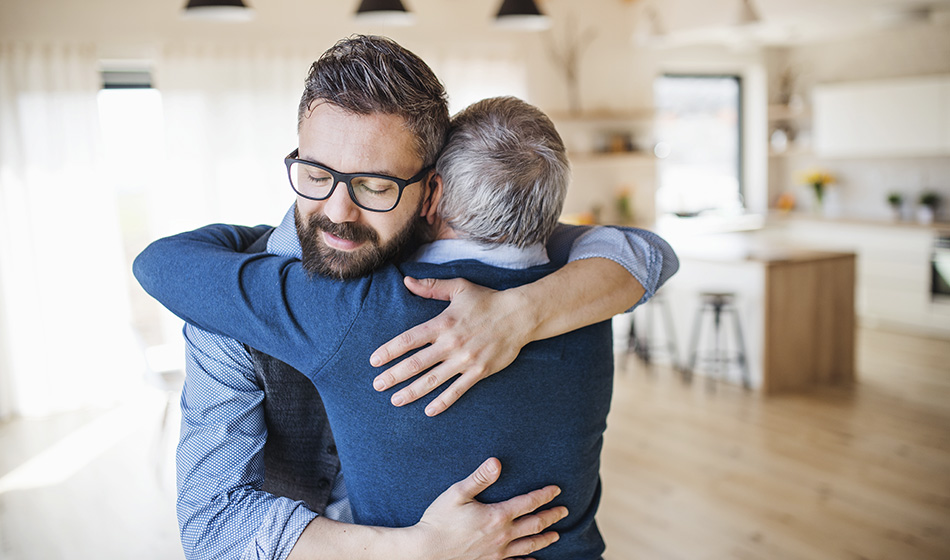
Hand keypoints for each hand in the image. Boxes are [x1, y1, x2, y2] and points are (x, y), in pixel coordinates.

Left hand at [370, 277, 536, 415]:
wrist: (520, 315)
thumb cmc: (488, 300)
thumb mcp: (459, 288)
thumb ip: (431, 287)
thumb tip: (407, 282)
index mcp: (443, 323)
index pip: (409, 340)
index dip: (389, 351)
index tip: (374, 361)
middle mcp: (451, 344)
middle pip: (416, 363)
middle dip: (393, 376)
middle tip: (377, 385)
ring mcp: (465, 360)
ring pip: (432, 380)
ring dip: (412, 392)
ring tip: (395, 400)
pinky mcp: (479, 371)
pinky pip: (457, 390)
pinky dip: (442, 402)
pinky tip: (428, 410)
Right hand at [414, 457, 566, 559]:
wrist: (426, 552)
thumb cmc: (439, 520)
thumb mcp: (457, 494)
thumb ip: (479, 478)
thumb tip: (497, 462)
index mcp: (497, 515)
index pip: (528, 503)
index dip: (544, 495)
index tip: (557, 490)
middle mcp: (502, 536)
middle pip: (535, 525)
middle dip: (552, 517)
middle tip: (564, 511)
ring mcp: (498, 553)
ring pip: (529, 545)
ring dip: (545, 538)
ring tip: (556, 535)